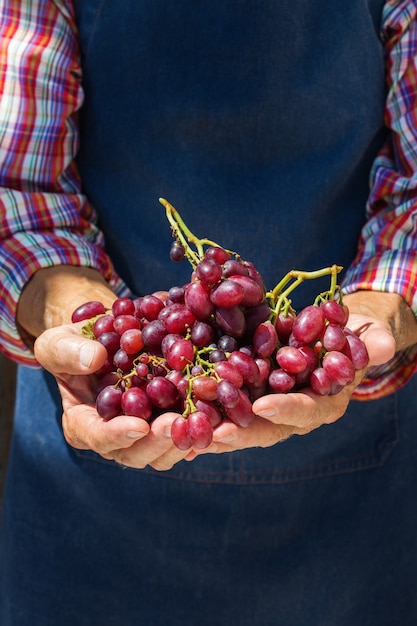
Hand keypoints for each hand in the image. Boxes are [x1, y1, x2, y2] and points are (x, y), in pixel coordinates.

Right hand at [18, 267, 189, 470]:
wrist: (108, 339)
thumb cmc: (76, 344)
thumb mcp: (59, 342)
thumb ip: (68, 352)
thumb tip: (94, 359)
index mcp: (84, 425)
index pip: (98, 438)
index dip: (118, 436)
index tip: (139, 425)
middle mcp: (117, 437)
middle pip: (137, 453)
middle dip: (157, 442)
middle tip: (177, 422)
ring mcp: (147, 433)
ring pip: (167, 451)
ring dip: (185, 439)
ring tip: (203, 419)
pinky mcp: (172, 421)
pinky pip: (189, 433)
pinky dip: (204, 427)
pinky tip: (219, 416)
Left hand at [186, 291, 416, 459]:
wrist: (334, 332)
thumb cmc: (353, 335)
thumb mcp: (366, 336)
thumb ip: (371, 344)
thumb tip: (379, 346)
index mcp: (323, 403)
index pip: (304, 411)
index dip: (286, 410)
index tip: (263, 405)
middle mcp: (292, 411)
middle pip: (265, 428)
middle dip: (238, 432)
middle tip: (211, 435)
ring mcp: (267, 404)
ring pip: (238, 421)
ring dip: (212, 425)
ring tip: (184, 428)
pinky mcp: (248, 392)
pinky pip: (225, 404)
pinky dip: (203, 408)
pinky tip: (177, 410)